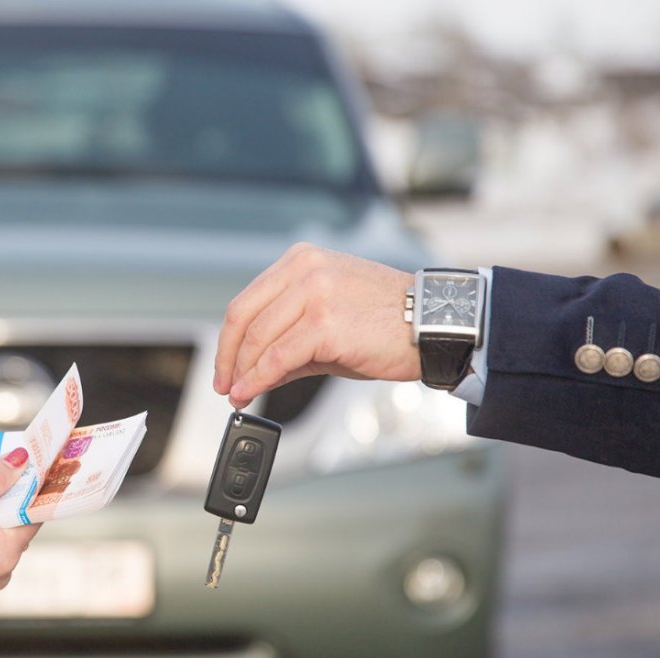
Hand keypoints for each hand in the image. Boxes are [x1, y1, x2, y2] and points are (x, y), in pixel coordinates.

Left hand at [213, 243, 418, 407]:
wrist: (434, 325)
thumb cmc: (387, 322)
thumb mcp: (327, 321)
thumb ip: (287, 341)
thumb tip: (251, 372)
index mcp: (301, 261)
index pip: (247, 301)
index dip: (229, 339)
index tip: (225, 366)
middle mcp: (305, 270)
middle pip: (244, 318)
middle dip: (229, 358)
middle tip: (225, 385)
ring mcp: (314, 294)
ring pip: (259, 339)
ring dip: (243, 373)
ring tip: (239, 394)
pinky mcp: (325, 324)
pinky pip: (278, 357)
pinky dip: (258, 379)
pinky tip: (250, 392)